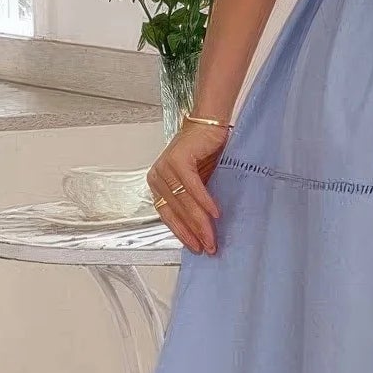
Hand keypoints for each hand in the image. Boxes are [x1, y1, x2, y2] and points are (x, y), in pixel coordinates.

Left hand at [148, 122, 229, 254]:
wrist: (209, 124)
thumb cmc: (205, 152)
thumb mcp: (197, 182)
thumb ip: (194, 201)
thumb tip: (203, 230)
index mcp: (158, 185)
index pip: (168, 216)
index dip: (183, 234)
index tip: (196, 248)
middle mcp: (157, 177)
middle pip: (177, 212)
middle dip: (194, 233)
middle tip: (209, 247)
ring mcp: (165, 168)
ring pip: (185, 203)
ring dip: (201, 223)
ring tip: (212, 237)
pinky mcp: (178, 160)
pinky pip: (192, 187)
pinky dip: (205, 202)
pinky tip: (215, 214)